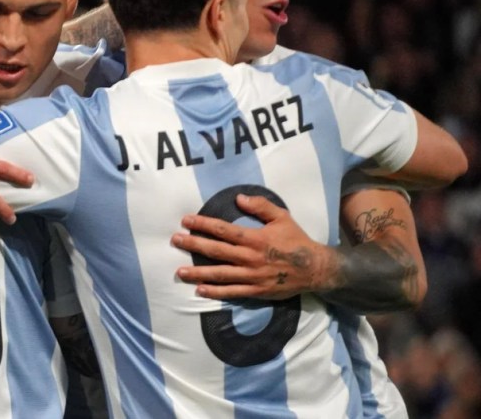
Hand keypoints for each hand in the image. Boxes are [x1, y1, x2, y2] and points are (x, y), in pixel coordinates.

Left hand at [171, 193, 331, 299]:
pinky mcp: (255, 291)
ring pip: (220, 274)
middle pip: (216, 251)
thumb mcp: (282, 217)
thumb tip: (238, 198)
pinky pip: (231, 292)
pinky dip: (215, 292)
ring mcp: (251, 276)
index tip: (186, 221)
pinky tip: (200, 290)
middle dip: (193, 245)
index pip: (223, 230)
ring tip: (179, 271)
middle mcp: (250, 257)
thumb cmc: (296, 240)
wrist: (316, 269)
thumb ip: (260, 206)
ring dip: (198, 273)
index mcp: (255, 238)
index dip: (203, 225)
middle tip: (175, 241)